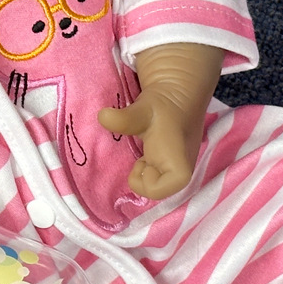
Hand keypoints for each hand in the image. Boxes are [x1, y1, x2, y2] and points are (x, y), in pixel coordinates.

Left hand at [98, 43, 223, 200]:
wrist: (178, 91)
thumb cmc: (164, 105)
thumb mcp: (143, 111)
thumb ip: (124, 118)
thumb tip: (102, 116)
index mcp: (179, 168)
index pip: (157, 192)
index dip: (143, 181)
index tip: (140, 160)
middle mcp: (180, 172)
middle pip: (154, 191)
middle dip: (141, 177)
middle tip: (139, 157)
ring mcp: (175, 167)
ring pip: (153, 183)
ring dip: (142, 171)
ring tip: (141, 153)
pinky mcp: (168, 161)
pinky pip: (154, 175)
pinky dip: (144, 167)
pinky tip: (143, 152)